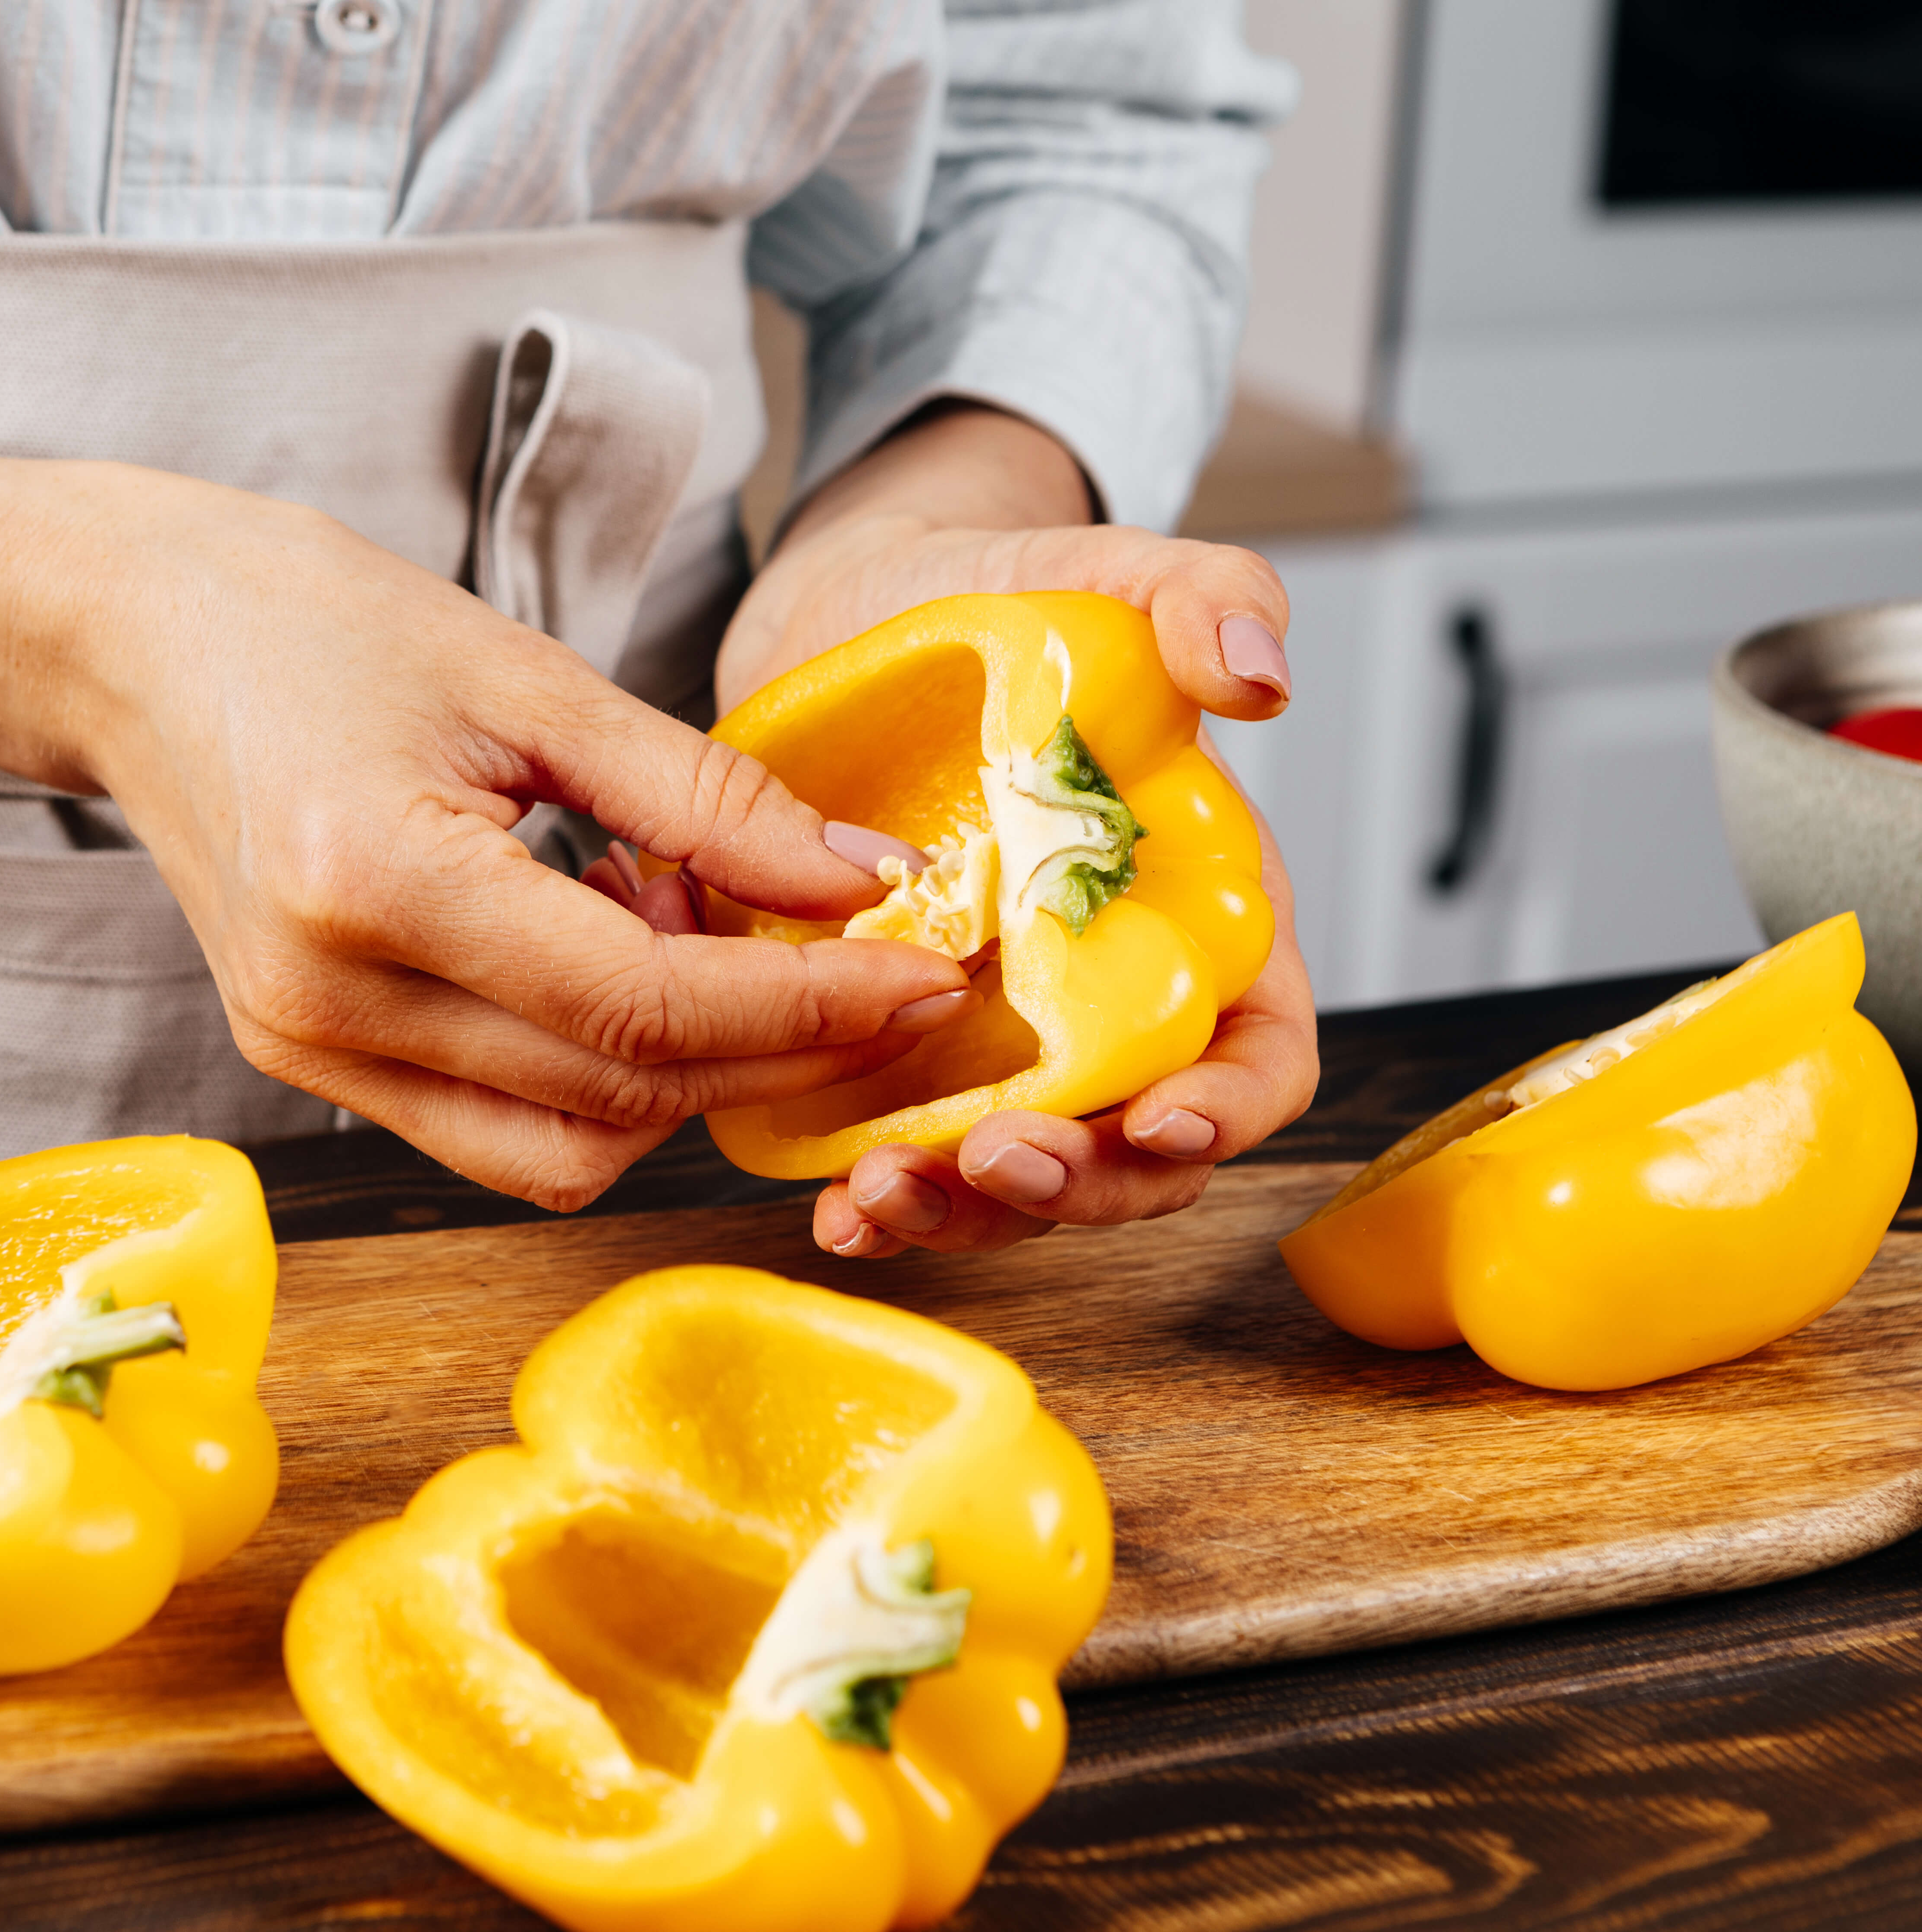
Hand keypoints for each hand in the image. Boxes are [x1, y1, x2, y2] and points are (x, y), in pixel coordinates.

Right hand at [0, 362, 968, 1212]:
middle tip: (842, 940)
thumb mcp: (527, 676)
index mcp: (371, 879)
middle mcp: (326, 1001)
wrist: (128, 643)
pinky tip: (610, 953)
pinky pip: (502, 1129)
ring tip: (686, 923)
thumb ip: (703, 795)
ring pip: (565, 1147)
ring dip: (678, 1068)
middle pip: (615, 1097)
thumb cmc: (310, 621)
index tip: (926, 973)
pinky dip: (597, 1070)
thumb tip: (864, 886)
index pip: (638, 1005)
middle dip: (766, 1043)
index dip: (805, 1004)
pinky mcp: (310, 1065)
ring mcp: (306, 1051)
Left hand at [714, 405, 1318, 1256]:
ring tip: (882, 1196)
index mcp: (1190, 920)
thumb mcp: (1096, 577)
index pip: (1255, 1051)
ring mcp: (994, 1036)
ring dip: (960, 1210)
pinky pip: (895, 1148)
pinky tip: (829, 1203)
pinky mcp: (888, 1044)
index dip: (1227, 1106)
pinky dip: (870, 1191)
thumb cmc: (997, 602)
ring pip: (1013, 1176)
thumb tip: (1259, 669)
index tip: (1165, 1120)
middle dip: (1078, 1183)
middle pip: (1134, 1151)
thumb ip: (1199, 598)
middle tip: (998, 1161)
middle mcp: (1100, 1002)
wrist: (851, 615)